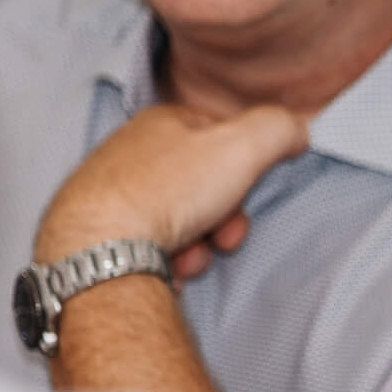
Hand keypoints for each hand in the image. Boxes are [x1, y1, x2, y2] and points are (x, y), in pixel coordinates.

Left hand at [34, 103, 306, 266]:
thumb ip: (277, 130)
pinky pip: (146, 243)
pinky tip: (163, 269)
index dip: (245, 172)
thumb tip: (296, 130)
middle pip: (200, 185)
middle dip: (222, 218)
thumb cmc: (165, 193)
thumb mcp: (240, 148)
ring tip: (188, 259)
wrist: (98, 248)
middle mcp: (129, 151)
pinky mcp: (94, 230)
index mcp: (161, 122)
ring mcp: (108, 191)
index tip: (248, 198)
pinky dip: (163, 259)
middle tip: (223, 239)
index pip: (220, 138)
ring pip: (175, 218)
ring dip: (196, 244)